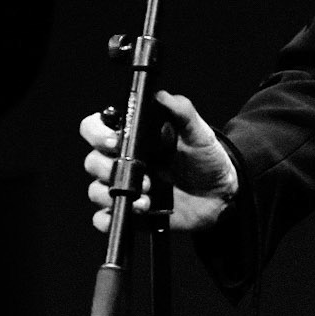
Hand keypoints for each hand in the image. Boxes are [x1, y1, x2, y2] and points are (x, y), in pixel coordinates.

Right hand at [81, 90, 238, 234]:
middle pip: (92, 162)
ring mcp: (125, 189)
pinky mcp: (130, 214)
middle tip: (143, 173)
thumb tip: (161, 95)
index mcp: (132, 137)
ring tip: (146, 199)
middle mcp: (123, 162)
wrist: (222, 192)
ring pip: (95, 191)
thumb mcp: (198, 132)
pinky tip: (133, 213)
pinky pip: (103, 219)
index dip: (96, 134)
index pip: (95, 129)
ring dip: (114, 195)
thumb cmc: (206, 157)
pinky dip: (108, 219)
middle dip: (108, 169)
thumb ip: (181, 111)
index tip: (114, 142)